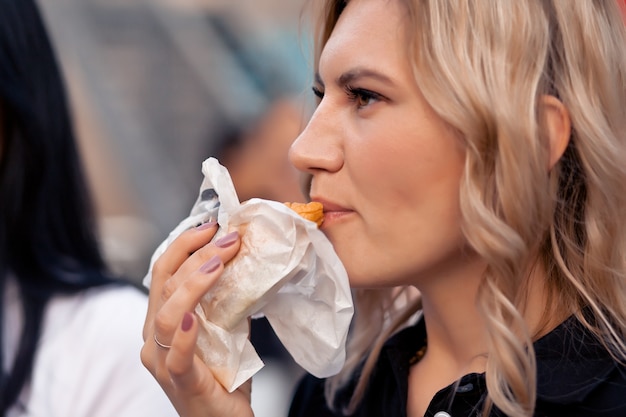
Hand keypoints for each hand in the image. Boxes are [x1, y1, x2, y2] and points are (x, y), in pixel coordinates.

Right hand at [141, 222, 253, 416]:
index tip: (211, 225)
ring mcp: (161, 362)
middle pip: (163, 284)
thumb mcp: (224, 331)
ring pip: (166, 314)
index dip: (183, 244)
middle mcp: (153, 339)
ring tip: (220, 262)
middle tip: (228, 238)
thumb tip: (244, 265)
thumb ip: (225, 303)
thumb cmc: (223, 378)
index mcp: (161, 322)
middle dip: (196, 254)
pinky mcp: (179, 382)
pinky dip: (185, 334)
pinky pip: (176, 356)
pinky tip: (195, 316)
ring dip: (194, 282)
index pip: (162, 272)